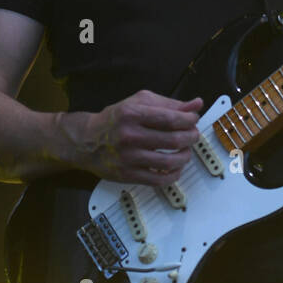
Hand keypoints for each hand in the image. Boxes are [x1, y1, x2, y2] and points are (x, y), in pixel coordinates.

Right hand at [60, 91, 202, 184]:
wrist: (86, 140)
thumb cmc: (115, 119)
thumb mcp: (138, 103)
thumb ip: (169, 103)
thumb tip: (196, 104)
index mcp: (132, 114)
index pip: (170, 118)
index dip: (188, 120)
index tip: (193, 119)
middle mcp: (129, 136)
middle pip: (173, 140)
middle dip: (191, 137)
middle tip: (193, 135)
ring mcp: (128, 158)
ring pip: (169, 162)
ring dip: (185, 156)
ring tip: (186, 151)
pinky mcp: (128, 175)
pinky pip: (159, 179)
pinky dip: (174, 175)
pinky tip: (176, 167)